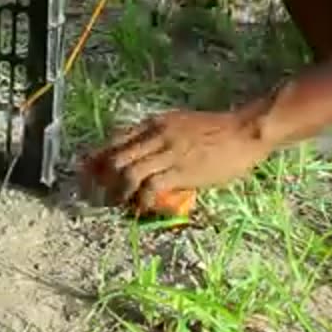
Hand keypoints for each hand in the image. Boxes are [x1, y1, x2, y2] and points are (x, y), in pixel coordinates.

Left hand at [87, 109, 274, 213]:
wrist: (245, 131)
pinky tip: (141, 209)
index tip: (86, 174)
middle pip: (115, 157)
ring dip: (117, 192)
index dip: (96, 159)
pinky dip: (141, 201)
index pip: (115, 140)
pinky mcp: (181, 171)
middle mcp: (155, 135)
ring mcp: (168, 153)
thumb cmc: (217, 131)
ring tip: (115, 204)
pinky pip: (151, 187)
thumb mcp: (180, 125)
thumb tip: (142, 157)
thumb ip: (159, 137)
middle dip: (99, 179)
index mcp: (153, 123)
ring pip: (128, 173)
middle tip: (94, 195)